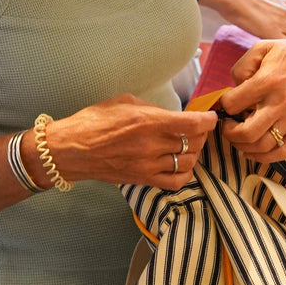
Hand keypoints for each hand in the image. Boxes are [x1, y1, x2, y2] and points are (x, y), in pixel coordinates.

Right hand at [42, 95, 217, 189]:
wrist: (73, 149)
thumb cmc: (95, 121)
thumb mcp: (126, 102)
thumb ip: (153, 109)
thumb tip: (173, 115)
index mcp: (148, 122)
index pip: (192, 124)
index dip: (208, 121)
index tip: (211, 117)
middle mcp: (152, 146)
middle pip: (193, 144)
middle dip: (201, 135)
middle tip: (198, 128)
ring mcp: (148, 166)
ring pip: (188, 163)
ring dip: (194, 153)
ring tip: (189, 145)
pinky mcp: (144, 180)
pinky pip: (175, 182)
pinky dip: (185, 173)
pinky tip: (181, 164)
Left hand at [216, 33, 285, 161]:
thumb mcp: (263, 47)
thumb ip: (242, 66)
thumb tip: (234, 88)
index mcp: (268, 81)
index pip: (234, 103)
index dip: (224, 105)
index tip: (225, 103)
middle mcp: (280, 103)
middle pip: (247, 132)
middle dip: (229, 132)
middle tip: (226, 124)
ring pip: (263, 146)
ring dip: (243, 146)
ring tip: (238, 136)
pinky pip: (283, 152)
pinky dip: (264, 157)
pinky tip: (252, 152)